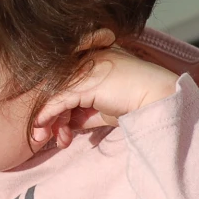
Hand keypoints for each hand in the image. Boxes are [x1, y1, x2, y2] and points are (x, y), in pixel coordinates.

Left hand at [34, 47, 178, 147]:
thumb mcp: (102, 107)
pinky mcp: (84, 83)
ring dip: (49, 121)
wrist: (157, 99)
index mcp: (89, 59)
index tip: (50, 127)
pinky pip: (58, 101)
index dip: (53, 105)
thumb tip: (65, 124)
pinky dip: (47, 116)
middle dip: (47, 114)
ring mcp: (83, 68)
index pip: (62, 82)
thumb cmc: (135, 102)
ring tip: (52, 139)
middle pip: (54, 87)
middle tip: (41, 137)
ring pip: (53, 95)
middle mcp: (84, 59)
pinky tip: (42, 129)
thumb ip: (83, 111)